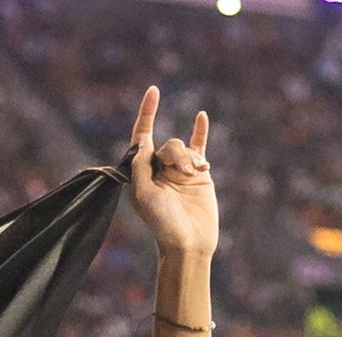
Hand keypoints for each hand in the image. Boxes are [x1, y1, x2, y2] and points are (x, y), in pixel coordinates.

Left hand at [126, 87, 216, 258]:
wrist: (189, 242)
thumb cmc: (162, 223)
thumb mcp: (143, 193)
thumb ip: (140, 165)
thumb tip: (142, 138)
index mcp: (141, 173)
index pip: (142, 136)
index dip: (147, 113)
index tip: (154, 91)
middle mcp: (158, 169)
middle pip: (167, 145)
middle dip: (175, 155)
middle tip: (182, 175)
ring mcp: (179, 170)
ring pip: (183, 148)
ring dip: (188, 159)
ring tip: (193, 176)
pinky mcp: (199, 174)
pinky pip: (198, 147)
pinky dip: (200, 132)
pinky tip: (201, 116)